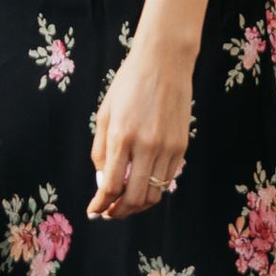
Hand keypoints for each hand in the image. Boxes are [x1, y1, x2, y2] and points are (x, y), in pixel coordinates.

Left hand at [89, 34, 193, 218]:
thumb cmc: (128, 85)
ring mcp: (167, 147)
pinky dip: (154, 188)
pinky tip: (142, 184)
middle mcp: (146, 145)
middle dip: (118, 211)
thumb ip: (101, 150)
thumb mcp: (105, 114)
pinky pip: (167, 179)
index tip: (94, 211)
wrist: (164, 62)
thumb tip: (102, 182)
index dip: (101, 204)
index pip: (111, 186)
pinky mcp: (181, 146)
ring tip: (125, 203)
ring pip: (154, 194)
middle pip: (134, 197)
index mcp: (122, 136)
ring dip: (137, 205)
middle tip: (109, 213)